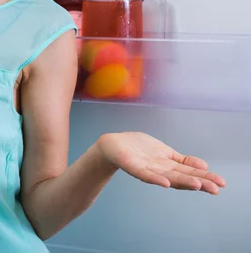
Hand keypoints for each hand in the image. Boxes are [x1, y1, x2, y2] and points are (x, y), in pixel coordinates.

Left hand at [97, 132, 225, 194]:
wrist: (113, 145)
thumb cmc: (139, 148)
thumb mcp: (165, 152)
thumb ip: (182, 160)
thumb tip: (204, 166)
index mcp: (168, 166)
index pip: (189, 173)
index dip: (205, 177)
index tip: (221, 183)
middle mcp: (160, 171)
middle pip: (182, 178)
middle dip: (199, 183)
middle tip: (216, 189)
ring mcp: (147, 170)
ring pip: (167, 177)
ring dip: (182, 182)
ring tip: (198, 186)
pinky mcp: (133, 167)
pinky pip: (144, 175)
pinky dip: (155, 179)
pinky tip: (165, 183)